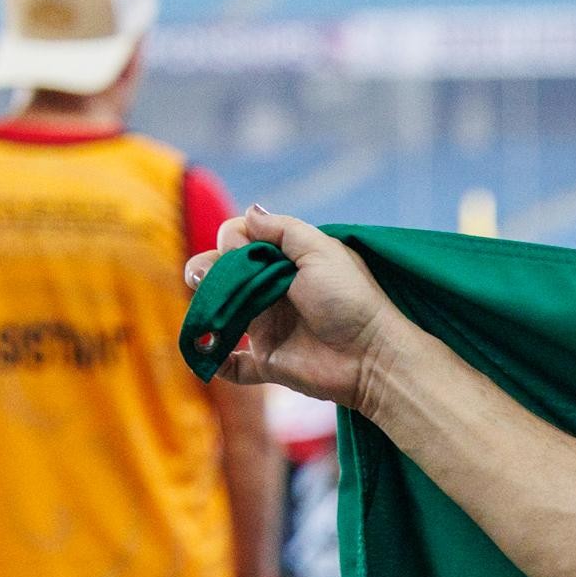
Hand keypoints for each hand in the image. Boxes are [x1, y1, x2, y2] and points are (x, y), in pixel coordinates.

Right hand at [183, 208, 401, 413]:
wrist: (373, 356)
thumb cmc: (351, 300)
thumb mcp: (321, 251)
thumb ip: (284, 230)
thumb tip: (250, 211)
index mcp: (285, 263)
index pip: (240, 242)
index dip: (232, 241)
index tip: (239, 249)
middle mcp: (271, 292)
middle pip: (222, 275)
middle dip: (206, 271)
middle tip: (202, 277)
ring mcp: (268, 327)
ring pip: (220, 313)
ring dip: (204, 308)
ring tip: (205, 307)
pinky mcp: (268, 361)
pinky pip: (232, 364)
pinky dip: (214, 360)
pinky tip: (204, 352)